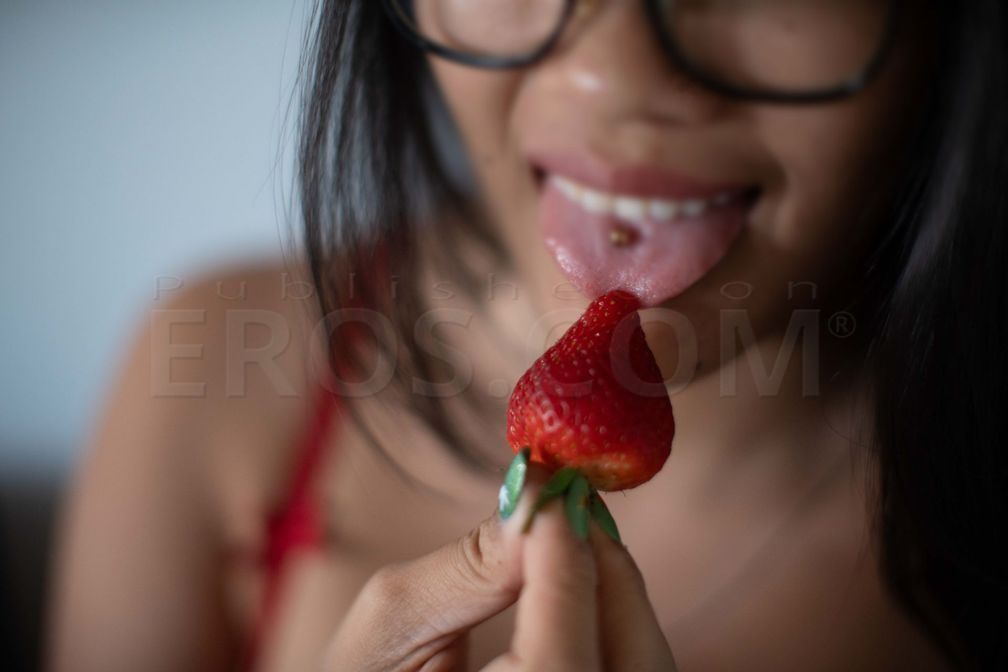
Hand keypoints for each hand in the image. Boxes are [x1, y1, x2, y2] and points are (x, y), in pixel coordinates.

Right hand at [323, 464, 676, 670]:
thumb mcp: (388, 628)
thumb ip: (466, 566)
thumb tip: (531, 498)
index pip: (565, 628)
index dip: (564, 539)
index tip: (550, 479)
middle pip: (632, 648)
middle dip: (604, 563)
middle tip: (566, 505)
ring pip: (643, 661)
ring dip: (611, 593)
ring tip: (565, 541)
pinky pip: (626, 670)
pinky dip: (610, 627)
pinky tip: (574, 593)